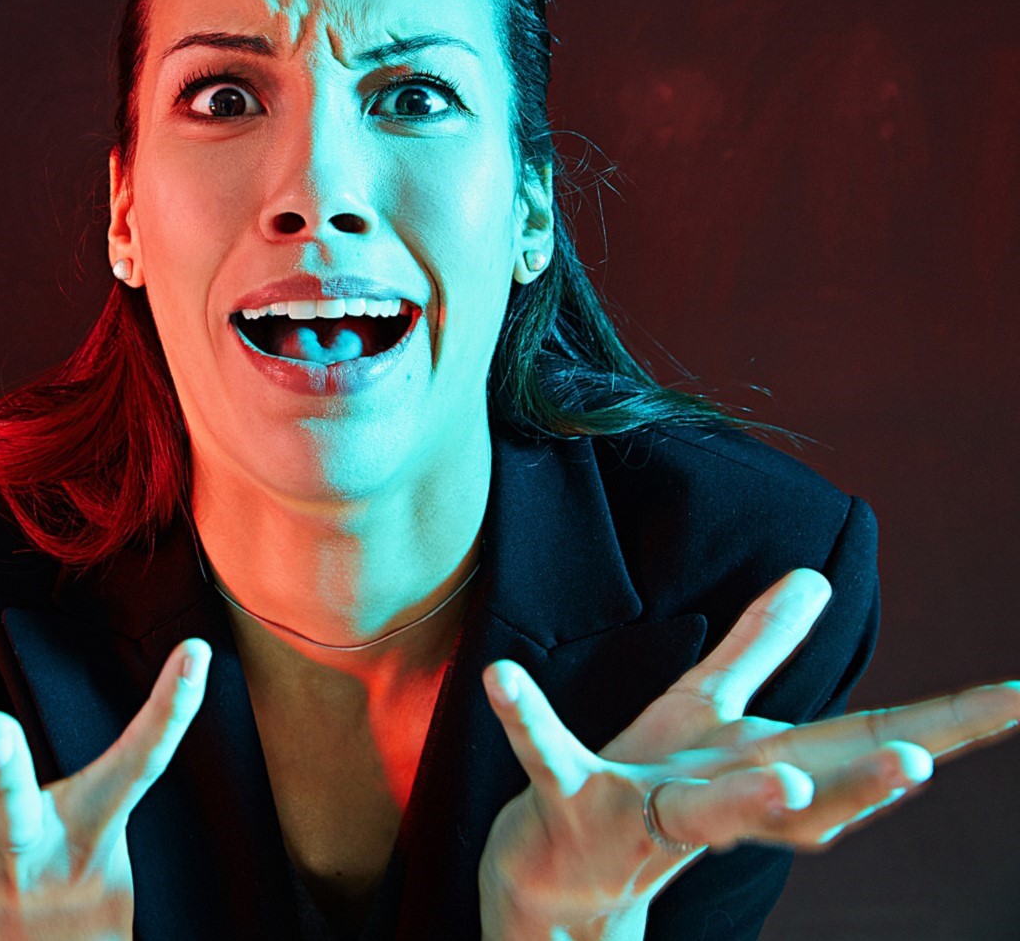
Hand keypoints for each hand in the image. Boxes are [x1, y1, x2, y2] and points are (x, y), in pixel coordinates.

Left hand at [476, 569, 1019, 939]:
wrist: (558, 873)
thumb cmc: (645, 786)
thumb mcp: (705, 710)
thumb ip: (758, 647)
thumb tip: (816, 578)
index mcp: (766, 769)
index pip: (871, 745)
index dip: (951, 725)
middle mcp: (724, 804)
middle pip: (812, 798)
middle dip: (869, 787)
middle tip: (925, 767)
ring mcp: (649, 814)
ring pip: (708, 813)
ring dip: (748, 802)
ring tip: (787, 781)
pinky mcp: (572, 806)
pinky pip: (550, 758)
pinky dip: (525, 718)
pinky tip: (501, 674)